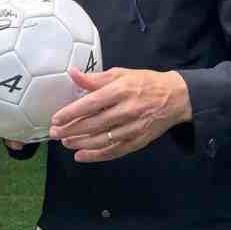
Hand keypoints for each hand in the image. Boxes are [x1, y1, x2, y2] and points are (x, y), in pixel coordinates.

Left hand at [48, 67, 190, 161]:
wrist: (175, 98)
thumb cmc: (145, 83)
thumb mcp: (122, 74)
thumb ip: (96, 78)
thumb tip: (72, 73)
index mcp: (122, 90)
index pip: (91, 103)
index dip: (71, 112)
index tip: (56, 119)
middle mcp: (127, 110)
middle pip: (94, 124)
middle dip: (71, 130)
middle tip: (55, 134)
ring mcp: (133, 128)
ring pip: (102, 140)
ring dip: (80, 143)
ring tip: (66, 143)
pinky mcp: (138, 141)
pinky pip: (114, 151)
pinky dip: (96, 156)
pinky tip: (81, 156)